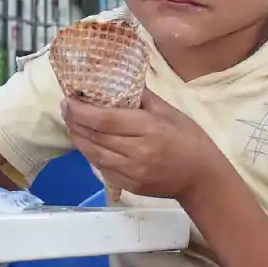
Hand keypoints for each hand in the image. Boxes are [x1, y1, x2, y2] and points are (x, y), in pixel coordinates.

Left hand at [62, 89, 222, 201]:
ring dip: (78, 139)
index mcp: (147, 128)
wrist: (201, 178)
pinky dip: (90, 155)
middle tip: (66, 108)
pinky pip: (102, 169)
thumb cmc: (189, 139)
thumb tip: (117, 81)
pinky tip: (88, 144)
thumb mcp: (169, 111)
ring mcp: (131, 172)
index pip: (104, 120)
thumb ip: (142, 97)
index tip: (69, 99)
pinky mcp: (129, 185)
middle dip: (74, 121)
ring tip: (72, 124)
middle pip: (94, 137)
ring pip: (93, 155)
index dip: (81, 110)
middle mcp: (136, 152)